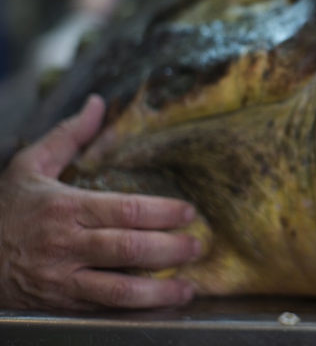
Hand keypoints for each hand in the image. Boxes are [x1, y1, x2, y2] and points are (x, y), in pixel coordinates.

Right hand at [0, 95, 200, 309]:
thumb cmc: (7, 209)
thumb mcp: (30, 166)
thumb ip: (69, 135)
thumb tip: (98, 104)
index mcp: (64, 207)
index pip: (124, 210)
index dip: (162, 212)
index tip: (189, 212)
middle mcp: (66, 244)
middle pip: (128, 248)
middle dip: (170, 249)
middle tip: (198, 245)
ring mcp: (63, 278)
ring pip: (119, 289)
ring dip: (160, 289)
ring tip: (189, 284)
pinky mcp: (62, 303)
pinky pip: (104, 308)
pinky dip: (136, 308)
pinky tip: (161, 303)